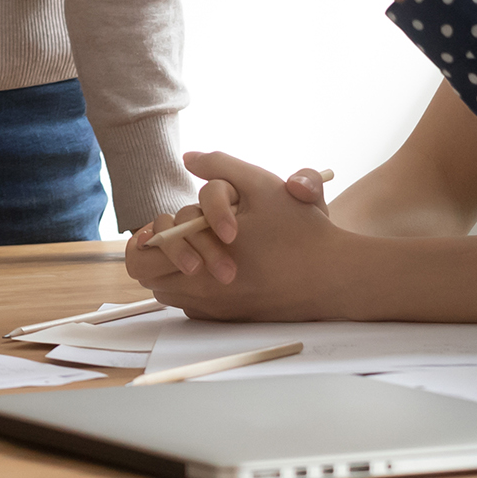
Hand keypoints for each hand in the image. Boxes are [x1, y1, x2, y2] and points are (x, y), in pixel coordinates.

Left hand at [125, 151, 350, 320]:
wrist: (336, 277)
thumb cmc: (300, 232)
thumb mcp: (260, 185)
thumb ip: (220, 166)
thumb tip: (188, 157)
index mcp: (198, 265)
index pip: (140, 259)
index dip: (144, 237)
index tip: (168, 219)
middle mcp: (200, 296)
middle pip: (149, 276)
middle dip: (162, 248)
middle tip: (185, 229)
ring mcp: (214, 312)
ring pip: (170, 290)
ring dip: (177, 266)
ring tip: (205, 243)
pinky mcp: (229, 320)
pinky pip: (194, 303)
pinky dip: (197, 283)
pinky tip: (223, 264)